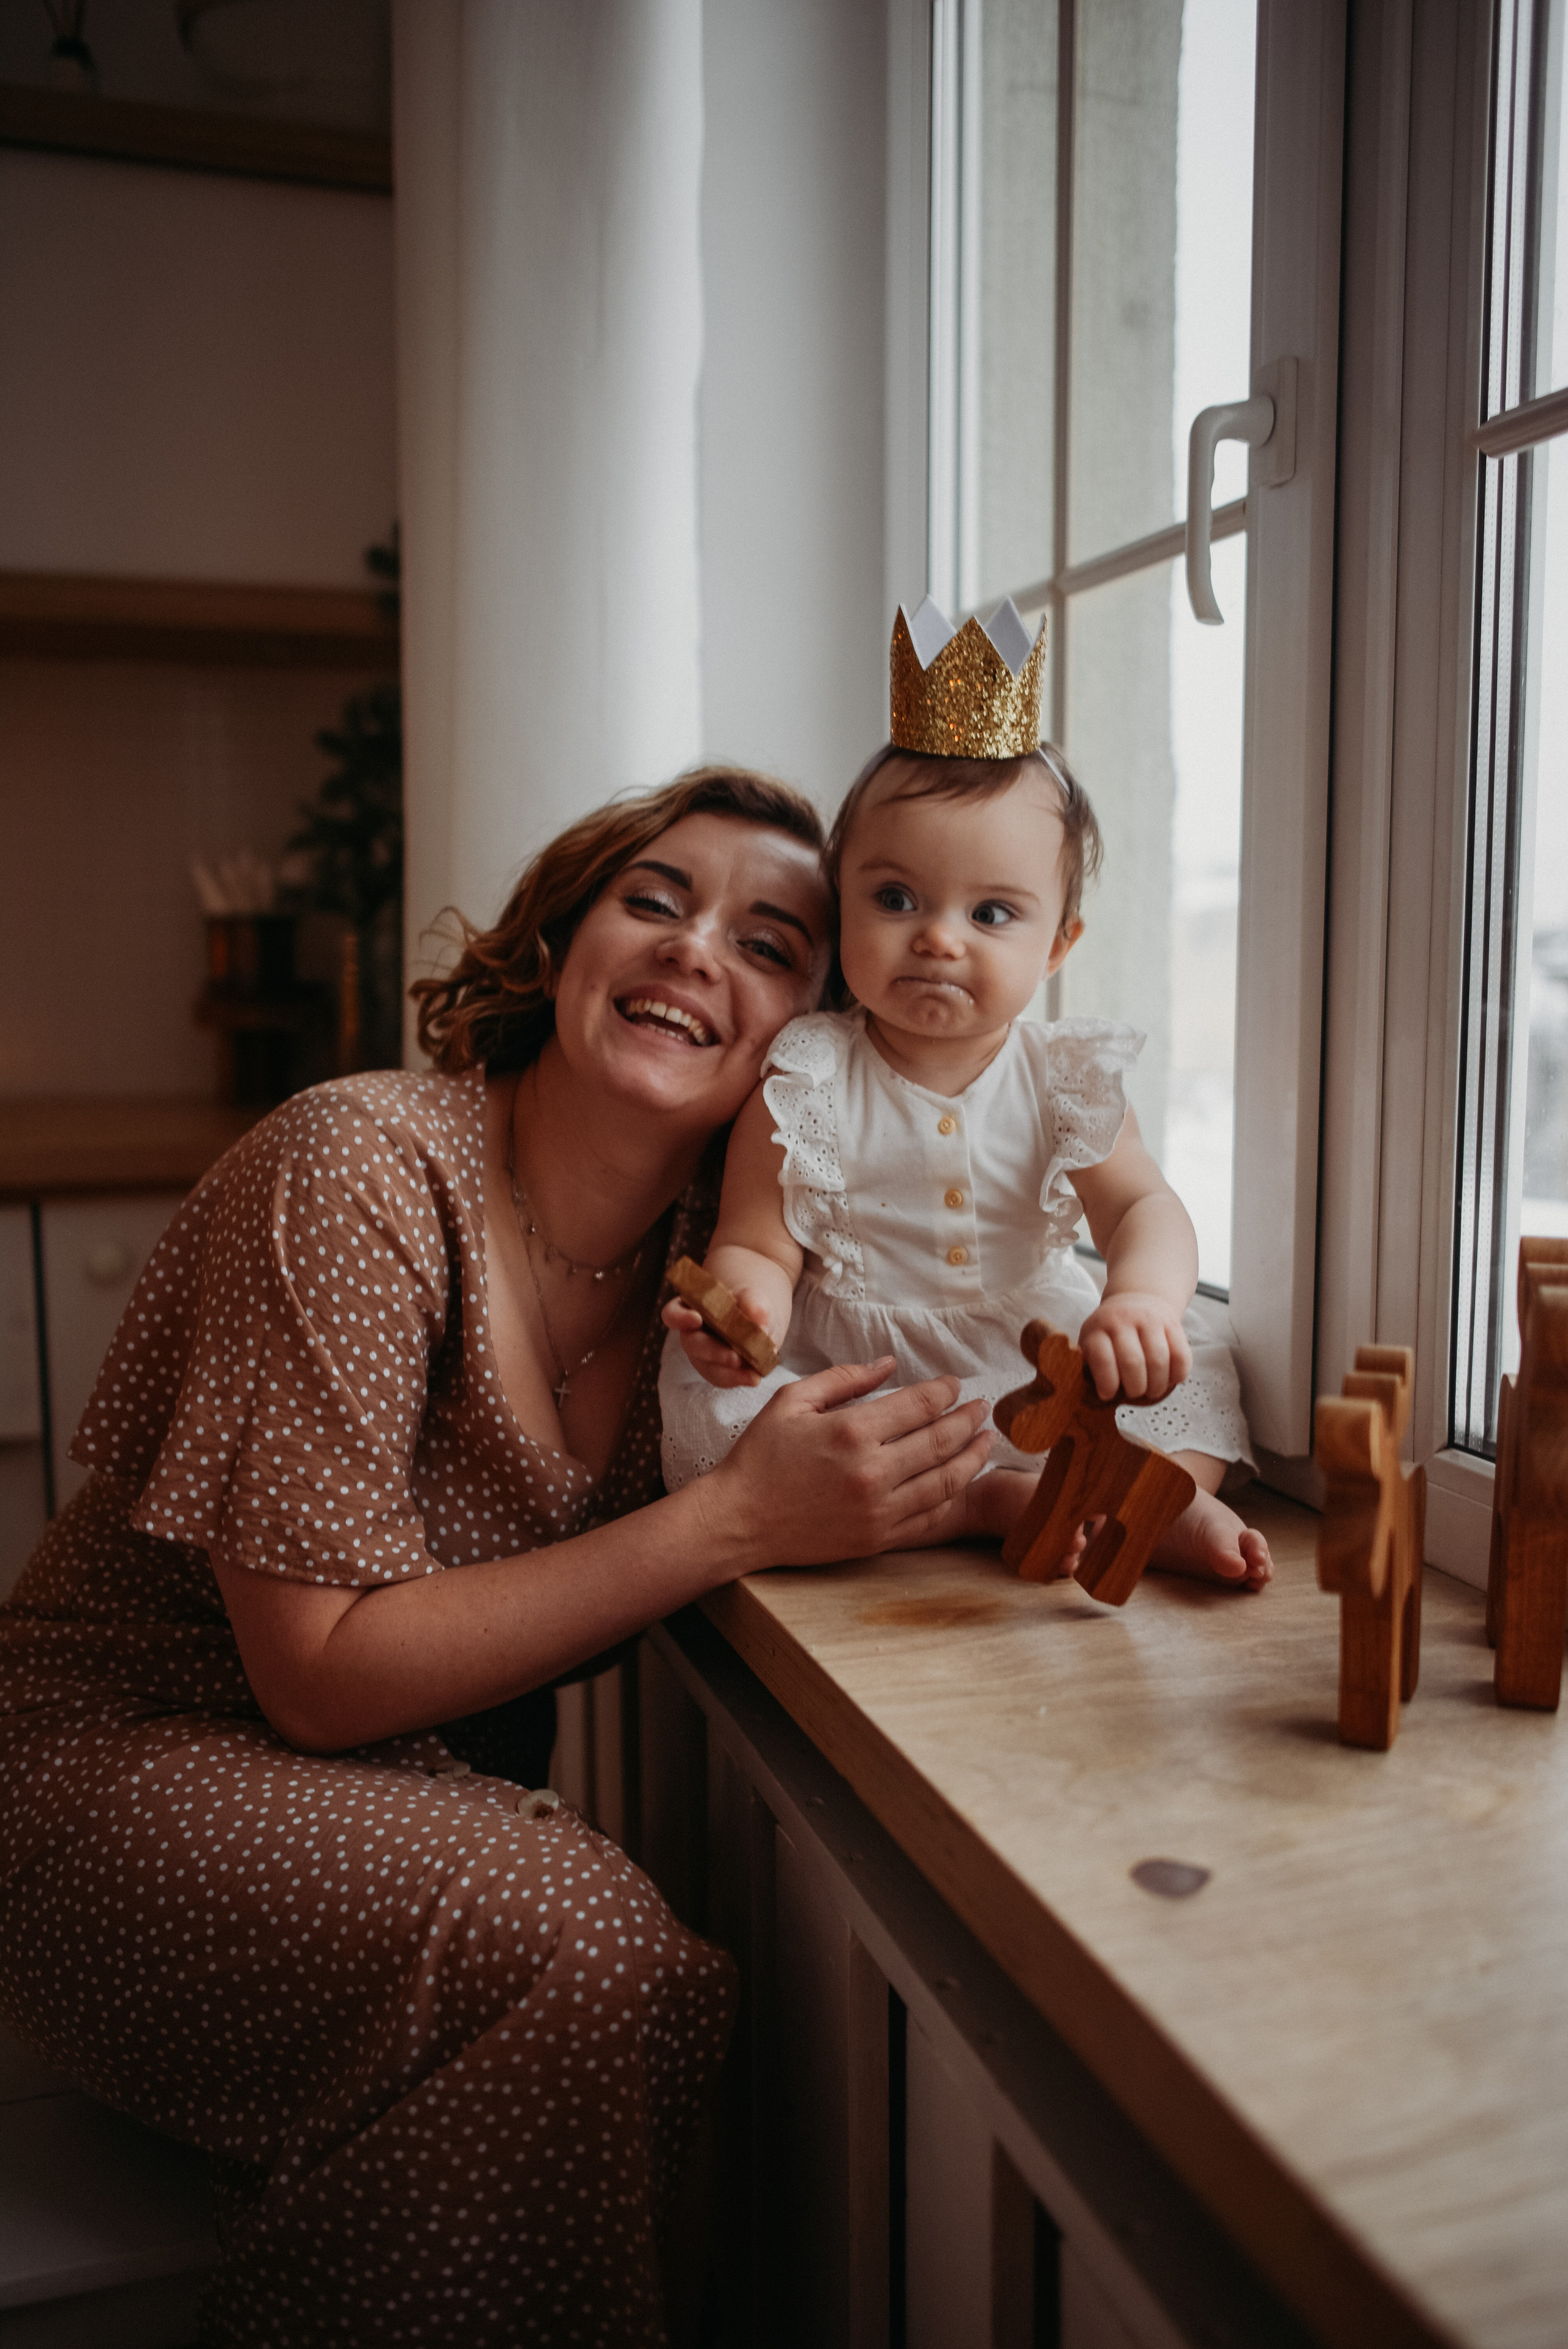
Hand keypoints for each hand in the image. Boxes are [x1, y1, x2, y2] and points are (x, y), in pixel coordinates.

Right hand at [661, 1288, 780, 1389]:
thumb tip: (759, 1320)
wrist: (757, 1320)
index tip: (696, 1319)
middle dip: (714, 1352)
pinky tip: (754, 1377)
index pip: (673, 1314)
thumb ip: (754, 1304)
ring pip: (707, 1366)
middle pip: (693, 1344)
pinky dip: (738, 1378)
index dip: (680, 1318)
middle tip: (736, 1358)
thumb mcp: (753, 1298)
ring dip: (729, 1372)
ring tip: (752, 1374)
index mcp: (691, 1308)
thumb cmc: (748, 1304)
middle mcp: (691, 1333)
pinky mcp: (716, 1370)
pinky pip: (722, 1378)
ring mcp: (702, 1355)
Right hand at [698, 1359, 993, 1568]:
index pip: (920, 1405)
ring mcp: (878, 1510)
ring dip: (973, 1457)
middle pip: (942, 1440)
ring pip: (946, 1481)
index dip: (945, 1391)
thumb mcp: (792, 1400)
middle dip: (970, 1420)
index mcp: (851, 1431)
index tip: (955, 1384)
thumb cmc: (761, 1456)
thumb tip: (889, 1364)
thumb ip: (844, 1378)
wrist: (738, 1520)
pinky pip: (929, 1517)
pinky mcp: (877, 1539)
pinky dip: (952, 1496)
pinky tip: (960, 1480)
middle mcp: (872, 1472)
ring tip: (987, 1441)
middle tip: (982, 1408)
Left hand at [1078, 1291, 1191, 1403]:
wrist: (1138, 1297)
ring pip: (1158, 1360)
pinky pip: (1181, 1355)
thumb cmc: (1112, 1330)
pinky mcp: (1173, 1324)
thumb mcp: (1093, 1340)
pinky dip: (1178, 1374)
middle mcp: (1123, 1320)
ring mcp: (1150, 1320)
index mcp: (1098, 1328)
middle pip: (1133, 1363)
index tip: (1109, 1395)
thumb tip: (1097, 1400)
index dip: (1107, 1383)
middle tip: (1135, 1394)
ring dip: (1157, 1385)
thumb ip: (1093, 1365)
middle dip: (1135, 1388)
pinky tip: (1171, 1380)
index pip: (1102, 1359)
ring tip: (1153, 1391)